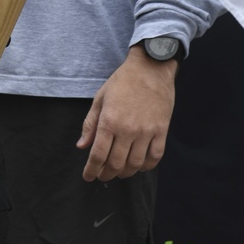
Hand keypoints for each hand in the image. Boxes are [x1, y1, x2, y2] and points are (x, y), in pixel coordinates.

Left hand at [77, 45, 176, 180]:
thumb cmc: (122, 81)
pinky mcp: (161, 130)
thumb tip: (82, 146)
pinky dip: (147, 166)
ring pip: (135, 164)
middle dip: (106, 174)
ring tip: (120, 172)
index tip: (88, 176)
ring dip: (125, 172)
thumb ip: (90, 124)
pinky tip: (140, 166)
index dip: (91, 170)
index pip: (98, 155)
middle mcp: (127, 129)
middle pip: (116, 163)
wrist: (150, 67)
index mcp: (109, 121)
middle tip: (102, 175)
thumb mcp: (100, 99)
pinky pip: (155, 157)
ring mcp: (146, 131)